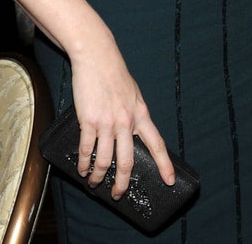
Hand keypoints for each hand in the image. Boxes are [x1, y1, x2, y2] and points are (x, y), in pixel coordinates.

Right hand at [71, 40, 174, 199]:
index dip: (164, 164)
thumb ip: (134, 114)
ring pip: (105, 160)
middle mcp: (126, 121)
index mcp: (141, 114)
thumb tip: (131, 133)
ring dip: (98, 177)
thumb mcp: (133, 94)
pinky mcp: (89, 120)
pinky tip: (81, 168)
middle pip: (127, 162)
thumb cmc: (115, 74)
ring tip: (94, 183)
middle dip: (121, 183)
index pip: (157, 144)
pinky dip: (83, 163)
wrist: (97, 56)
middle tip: (117, 194)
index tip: (170, 181)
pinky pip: (87, 149)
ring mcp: (107, 122)